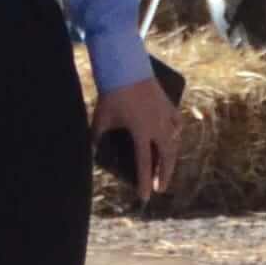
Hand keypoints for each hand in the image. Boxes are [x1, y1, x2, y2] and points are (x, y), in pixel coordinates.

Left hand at [93, 70, 181, 201]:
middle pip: (165, 157)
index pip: (143, 164)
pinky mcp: (168, 104)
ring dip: (171, 157)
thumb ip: (96, 138)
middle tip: (161, 188)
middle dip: (163, 175)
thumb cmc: (111, 94)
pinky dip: (176, 133)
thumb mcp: (100, 118)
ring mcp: (165, 115)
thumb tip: (88, 154)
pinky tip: (174, 138)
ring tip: (167, 167)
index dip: (143, 182)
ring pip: (174, 142)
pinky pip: (176, 123)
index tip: (145, 197)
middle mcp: (157, 126)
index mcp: (141, 132)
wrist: (126, 67)